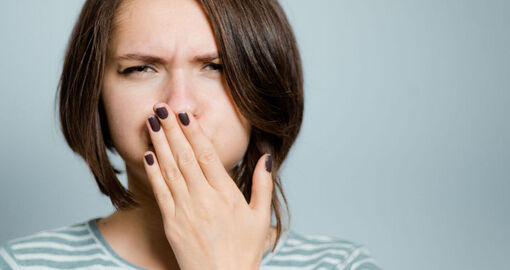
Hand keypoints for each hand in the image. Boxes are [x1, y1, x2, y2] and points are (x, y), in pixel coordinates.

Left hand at [142, 103, 273, 269]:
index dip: (193, 132)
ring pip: (169, 169)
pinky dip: (153, 172)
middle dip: (171, 129)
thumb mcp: (261, 218)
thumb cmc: (244, 251)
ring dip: (159, 143)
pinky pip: (160, 192)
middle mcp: (203, 198)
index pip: (206, 155)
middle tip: (160, 107)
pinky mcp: (171, 223)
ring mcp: (184, 210)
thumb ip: (263, 186)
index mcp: (225, 194)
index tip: (184, 114)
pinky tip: (147, 155)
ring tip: (150, 122)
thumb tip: (266, 158)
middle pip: (184, 156)